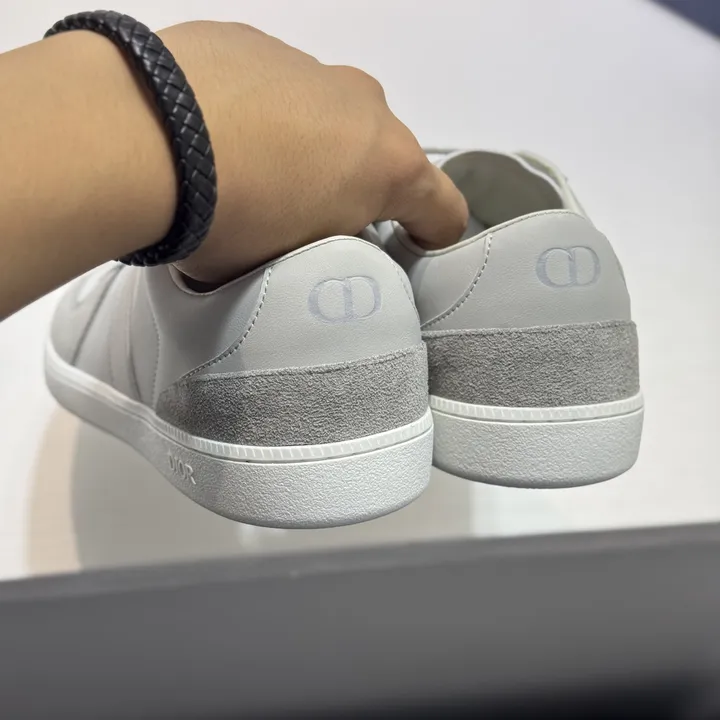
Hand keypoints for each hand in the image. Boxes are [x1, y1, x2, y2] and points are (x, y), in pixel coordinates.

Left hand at [157, 22, 467, 281]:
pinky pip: (272, 89)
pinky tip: (210, 140)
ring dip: (303, 149)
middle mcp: (361, 106)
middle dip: (355, 188)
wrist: (139, 137)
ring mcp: (308, 68)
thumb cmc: (228, 218)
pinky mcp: (252, 43)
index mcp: (387, 166)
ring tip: (243, 178)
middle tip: (303, 221)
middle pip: (380, 154)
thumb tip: (305, 248)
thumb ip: (322, 256)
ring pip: (326, 118)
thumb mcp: (290, 269)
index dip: (432, 234)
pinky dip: (256, 115)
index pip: (442, 207)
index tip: (411, 248)